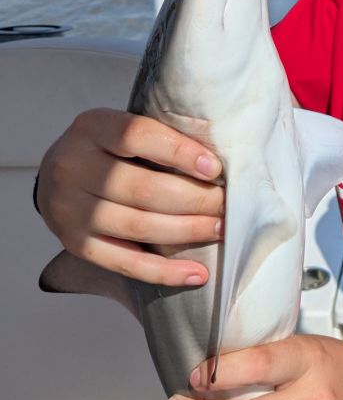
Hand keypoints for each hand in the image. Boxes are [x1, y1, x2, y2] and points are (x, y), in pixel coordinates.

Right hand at [37, 108, 223, 285]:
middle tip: (227, 205)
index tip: (214, 168)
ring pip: (137, 226)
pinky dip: (164, 272)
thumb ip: (159, 137)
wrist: (59, 172)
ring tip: (219, 230)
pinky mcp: (75, 244)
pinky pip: (124, 263)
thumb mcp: (124, 127)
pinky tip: (196, 273)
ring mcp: (70, 210)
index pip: (137, 136)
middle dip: (194, 200)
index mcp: (91, 127)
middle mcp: (73, 168)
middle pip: (142, 188)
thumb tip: (215, 163)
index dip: (179, 152)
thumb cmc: (109, 147)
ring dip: (186, 231)